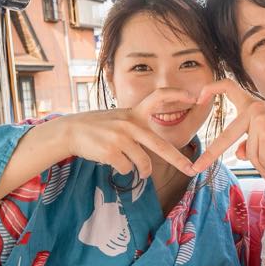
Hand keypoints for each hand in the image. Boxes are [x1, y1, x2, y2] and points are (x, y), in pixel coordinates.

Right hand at [47, 88, 196, 178]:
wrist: (70, 131)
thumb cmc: (99, 127)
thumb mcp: (119, 118)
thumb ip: (137, 126)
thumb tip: (156, 149)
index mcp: (134, 113)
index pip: (158, 96)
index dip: (176, 94)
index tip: (193, 97)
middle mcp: (130, 124)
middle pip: (160, 146)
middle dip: (178, 160)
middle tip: (190, 169)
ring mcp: (120, 138)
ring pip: (143, 164)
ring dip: (142, 171)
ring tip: (137, 170)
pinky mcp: (110, 152)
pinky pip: (127, 169)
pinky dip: (123, 170)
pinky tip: (112, 161)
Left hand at [190, 79, 264, 181]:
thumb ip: (252, 142)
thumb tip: (240, 154)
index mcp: (255, 104)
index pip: (228, 86)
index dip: (211, 89)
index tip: (197, 98)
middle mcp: (256, 109)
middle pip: (227, 136)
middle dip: (210, 155)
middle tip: (195, 168)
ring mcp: (262, 121)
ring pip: (250, 154)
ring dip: (261, 166)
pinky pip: (260, 160)